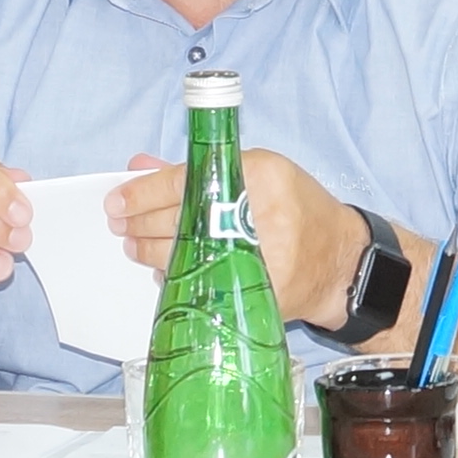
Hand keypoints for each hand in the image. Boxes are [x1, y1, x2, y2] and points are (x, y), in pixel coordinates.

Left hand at [107, 142, 362, 328]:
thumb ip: (199, 170)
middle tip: (119, 225)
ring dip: (148, 250)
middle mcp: (258, 213)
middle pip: (177, 219)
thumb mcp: (257, 173)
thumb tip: (138, 167)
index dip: (141, 193)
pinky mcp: (254, 290)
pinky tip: (166, 269)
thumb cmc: (298, 208)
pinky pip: (200, 284)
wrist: (341, 261)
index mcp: (258, 173)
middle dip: (139, 224)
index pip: (184, 181)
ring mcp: (257, 256)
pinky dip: (176, 276)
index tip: (116, 201)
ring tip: (134, 246)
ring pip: (182, 254)